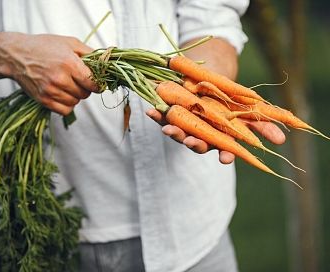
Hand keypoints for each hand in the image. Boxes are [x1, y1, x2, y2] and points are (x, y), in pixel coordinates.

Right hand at [4, 34, 97, 114]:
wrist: (16, 55)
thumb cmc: (44, 46)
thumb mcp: (69, 43)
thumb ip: (90, 53)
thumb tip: (108, 62)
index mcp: (69, 63)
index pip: (93, 82)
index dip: (98, 84)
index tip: (97, 83)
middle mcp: (60, 79)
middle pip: (85, 94)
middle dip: (85, 88)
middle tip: (78, 80)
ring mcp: (50, 91)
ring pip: (76, 102)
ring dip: (76, 96)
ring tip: (68, 85)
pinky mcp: (43, 100)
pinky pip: (65, 110)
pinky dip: (67, 105)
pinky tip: (63, 94)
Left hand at [146, 109, 285, 163]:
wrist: (211, 80)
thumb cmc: (232, 99)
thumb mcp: (250, 111)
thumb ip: (263, 126)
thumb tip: (282, 141)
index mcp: (221, 136)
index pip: (223, 150)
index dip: (225, 154)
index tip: (225, 158)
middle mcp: (201, 134)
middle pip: (197, 143)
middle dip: (193, 143)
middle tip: (190, 141)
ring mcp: (185, 124)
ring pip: (179, 132)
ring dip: (173, 131)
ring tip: (169, 128)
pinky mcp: (172, 114)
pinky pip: (163, 117)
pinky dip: (156, 114)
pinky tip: (151, 110)